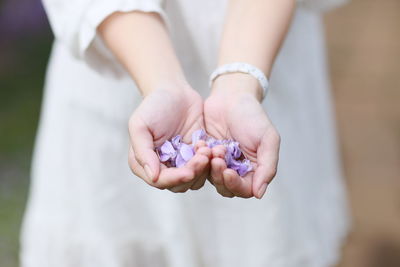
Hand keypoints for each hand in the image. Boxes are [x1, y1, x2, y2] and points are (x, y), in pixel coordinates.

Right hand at [128, 85, 210, 191]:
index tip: (189, 172)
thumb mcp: (140, 125)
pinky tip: (213, 148)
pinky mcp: (196, 157)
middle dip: (193, 173)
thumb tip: (153, 176)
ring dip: (203, 169)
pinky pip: (206, 169)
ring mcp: (181, 163)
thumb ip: (143, 151)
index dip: (174, 179)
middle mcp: (162, 167)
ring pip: (194, 180)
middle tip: (203, 156)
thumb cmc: (154, 105)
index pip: (159, 181)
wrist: (175, 92)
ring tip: (207, 150)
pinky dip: (211, 163)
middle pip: (179, 184)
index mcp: (144, 163)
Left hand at [204, 74, 279, 197]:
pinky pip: (198, 165)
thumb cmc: (252, 115)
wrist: (231, 96)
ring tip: (211, 149)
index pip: (244, 189)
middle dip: (219, 176)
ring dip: (209, 167)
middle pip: (226, 188)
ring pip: (210, 179)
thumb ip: (267, 167)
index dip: (235, 184)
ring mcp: (219, 162)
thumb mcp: (267, 139)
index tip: (228, 171)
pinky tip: (202, 144)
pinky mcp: (204, 155)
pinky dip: (199, 158)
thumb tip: (260, 194)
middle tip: (217, 157)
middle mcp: (236, 169)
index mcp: (253, 169)